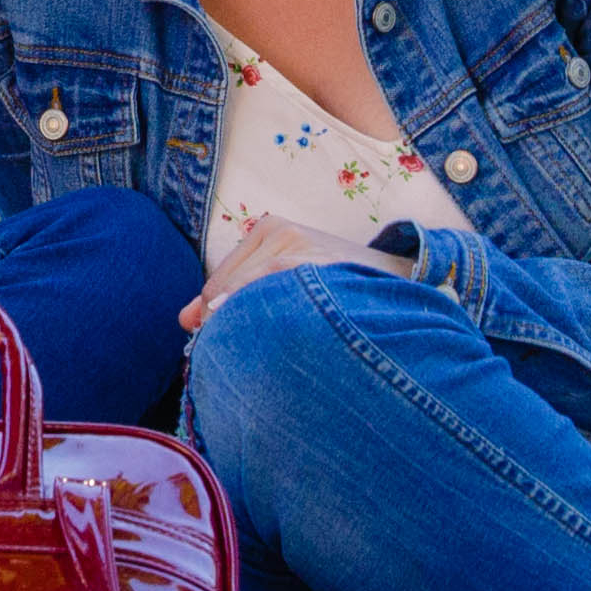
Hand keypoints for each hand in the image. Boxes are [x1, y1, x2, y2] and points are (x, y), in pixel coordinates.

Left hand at [180, 211, 422, 332]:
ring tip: (262, 356)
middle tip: (239, 360)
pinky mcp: (312, 262)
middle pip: (224, 292)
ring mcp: (296, 245)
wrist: (406, 282)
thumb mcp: (287, 281)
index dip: (216, 321)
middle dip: (225, 327)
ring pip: (245, 297)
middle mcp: (278, 231)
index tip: (227, 346)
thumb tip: (184, 320)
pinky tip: (276, 338)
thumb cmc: (343, 288)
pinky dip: (263, 317)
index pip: (216, 286)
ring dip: (244, 329)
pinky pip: (270, 294)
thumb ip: (236, 296)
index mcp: (267, 230)